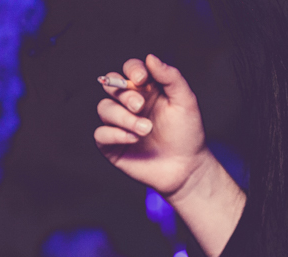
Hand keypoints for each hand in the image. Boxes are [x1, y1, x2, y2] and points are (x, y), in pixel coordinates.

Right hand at [94, 54, 210, 197]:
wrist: (185, 167)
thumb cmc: (187, 134)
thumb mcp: (185, 101)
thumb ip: (170, 77)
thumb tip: (150, 57)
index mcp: (146, 90)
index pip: (129, 70)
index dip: (131, 70)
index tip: (142, 80)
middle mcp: (129, 105)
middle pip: (111, 87)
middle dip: (124, 94)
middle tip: (140, 106)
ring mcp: (119, 124)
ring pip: (104, 109)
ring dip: (123, 117)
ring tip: (145, 130)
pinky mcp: (111, 145)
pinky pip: (101, 133)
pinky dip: (115, 134)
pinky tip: (133, 139)